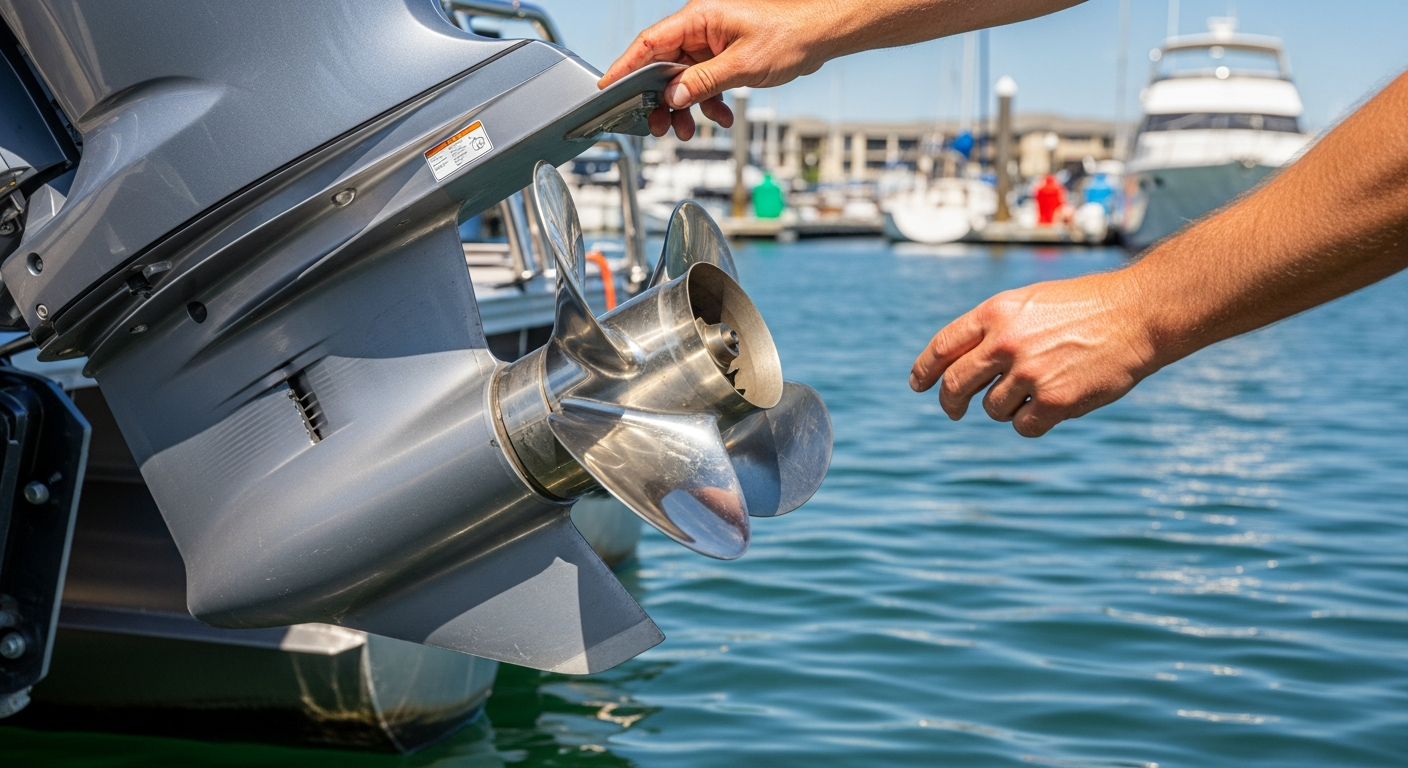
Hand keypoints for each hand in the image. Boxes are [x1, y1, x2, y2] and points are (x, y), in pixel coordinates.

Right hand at [598, 0, 846, 139]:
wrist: (819, 36)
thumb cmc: (789, 35)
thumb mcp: (743, 65)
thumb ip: (704, 81)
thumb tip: (674, 96)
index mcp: (699, 18)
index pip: (650, 42)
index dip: (626, 66)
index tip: (609, 86)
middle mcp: (701, 29)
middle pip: (663, 66)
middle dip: (660, 100)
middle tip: (658, 127)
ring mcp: (712, 44)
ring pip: (683, 80)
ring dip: (685, 108)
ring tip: (688, 131)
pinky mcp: (724, 58)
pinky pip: (705, 84)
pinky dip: (709, 104)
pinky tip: (721, 119)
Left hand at [908, 272, 1158, 436]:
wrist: (1139, 313)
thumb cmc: (1087, 305)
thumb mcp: (1030, 302)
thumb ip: (995, 328)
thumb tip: (961, 363)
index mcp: (996, 312)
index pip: (942, 347)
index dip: (924, 370)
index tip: (918, 384)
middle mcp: (1006, 342)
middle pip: (955, 384)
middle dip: (949, 402)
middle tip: (953, 410)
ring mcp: (1029, 373)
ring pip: (991, 409)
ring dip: (1005, 407)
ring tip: (1035, 390)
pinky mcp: (1055, 401)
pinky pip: (1023, 427)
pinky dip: (1031, 423)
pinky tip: (1049, 408)